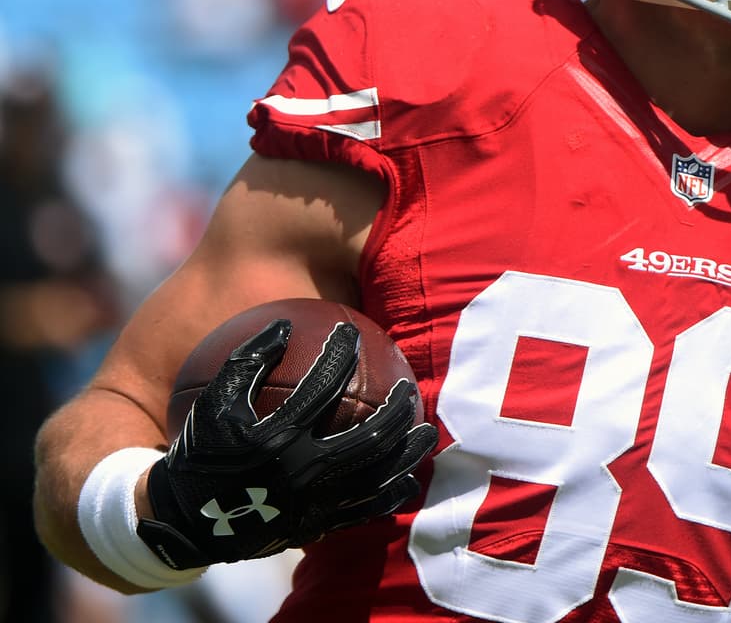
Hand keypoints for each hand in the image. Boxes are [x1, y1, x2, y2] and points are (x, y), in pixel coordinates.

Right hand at [137, 318, 436, 569]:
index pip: (320, 386)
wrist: (185, 523)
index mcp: (275, 439)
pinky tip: (409, 480)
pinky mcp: (317, 526)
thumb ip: (246, 361)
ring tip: (427, 431)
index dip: (339, 353)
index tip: (351, 332)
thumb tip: (283, 322)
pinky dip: (391, 494)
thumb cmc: (201, 452)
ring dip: (406, 452)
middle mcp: (301, 472)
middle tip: (409, 385)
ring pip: (375, 476)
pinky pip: (365, 511)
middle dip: (395, 408)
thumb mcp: (212, 403)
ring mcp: (313, 503)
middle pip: (367, 437)